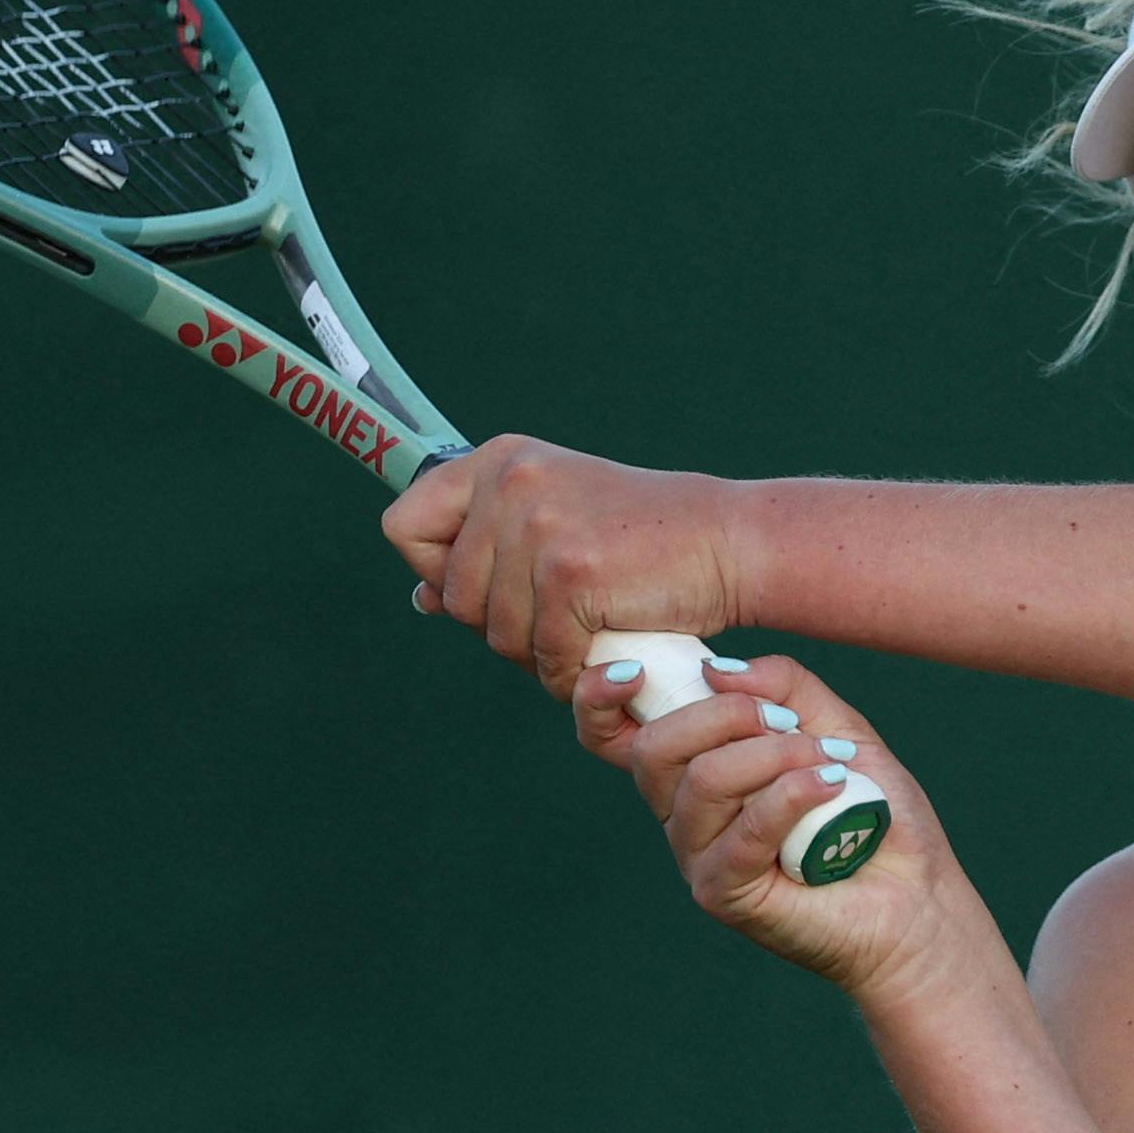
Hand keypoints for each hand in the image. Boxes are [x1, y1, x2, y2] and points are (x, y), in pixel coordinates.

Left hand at [382, 436, 745, 697]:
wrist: (728, 545)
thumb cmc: (645, 543)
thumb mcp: (557, 525)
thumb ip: (487, 554)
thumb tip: (421, 597)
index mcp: (500, 461)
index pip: (404, 526)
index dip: (435, 572)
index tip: (486, 586)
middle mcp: (511, 482)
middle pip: (452, 594)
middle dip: (500, 626)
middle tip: (560, 618)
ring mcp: (539, 525)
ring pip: (495, 633)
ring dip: (540, 653)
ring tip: (587, 630)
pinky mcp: (570, 572)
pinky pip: (544, 654)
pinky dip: (573, 671)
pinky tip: (606, 652)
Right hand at [575, 650, 981, 1002]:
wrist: (916, 897)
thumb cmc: (872, 813)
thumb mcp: (836, 726)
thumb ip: (783, 686)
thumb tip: (716, 670)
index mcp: (695, 768)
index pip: (613, 734)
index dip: (599, 699)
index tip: (634, 670)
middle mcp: (684, 814)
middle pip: (654, 749)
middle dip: (723, 716)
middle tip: (788, 723)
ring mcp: (700, 857)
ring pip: (702, 783)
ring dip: (774, 756)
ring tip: (830, 766)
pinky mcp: (725, 895)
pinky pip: (741, 832)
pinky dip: (790, 795)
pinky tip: (832, 786)